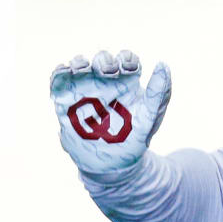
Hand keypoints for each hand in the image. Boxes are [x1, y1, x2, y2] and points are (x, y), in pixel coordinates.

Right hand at [50, 50, 171, 174]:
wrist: (110, 163)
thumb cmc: (135, 138)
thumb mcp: (150, 115)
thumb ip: (159, 91)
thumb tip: (162, 64)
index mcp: (128, 83)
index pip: (127, 60)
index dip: (126, 58)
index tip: (128, 69)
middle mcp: (106, 82)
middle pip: (103, 59)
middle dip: (104, 60)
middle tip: (107, 73)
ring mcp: (85, 88)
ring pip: (80, 64)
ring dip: (80, 62)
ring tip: (82, 69)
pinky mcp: (66, 98)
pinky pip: (59, 78)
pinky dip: (60, 71)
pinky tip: (65, 72)